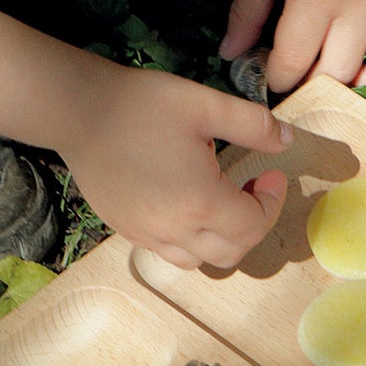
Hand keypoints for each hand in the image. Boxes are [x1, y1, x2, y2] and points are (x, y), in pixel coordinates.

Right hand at [58, 65, 291, 269]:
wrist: (78, 110)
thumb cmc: (143, 104)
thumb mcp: (205, 104)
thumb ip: (253, 125)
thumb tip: (287, 140)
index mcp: (201, 202)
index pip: (254, 225)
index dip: (272, 202)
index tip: (271, 173)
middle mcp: (174, 230)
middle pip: (232, 253)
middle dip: (252, 224)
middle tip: (252, 188)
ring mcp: (146, 235)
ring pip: (198, 260)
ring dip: (221, 238)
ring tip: (220, 201)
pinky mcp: (125, 230)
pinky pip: (168, 251)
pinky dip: (189, 239)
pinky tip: (185, 203)